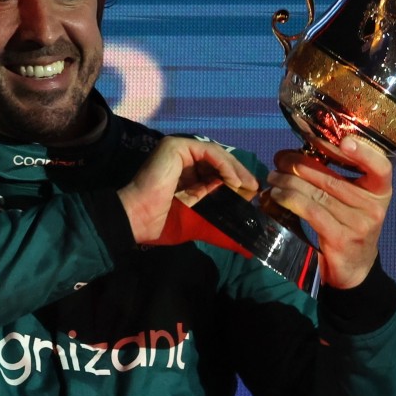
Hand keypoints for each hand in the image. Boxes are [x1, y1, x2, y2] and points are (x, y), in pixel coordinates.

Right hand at [118, 137, 258, 244]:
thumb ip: (220, 224)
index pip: (216, 170)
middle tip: (254, 188)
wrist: (141, 218)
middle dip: (238, 173)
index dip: (235, 179)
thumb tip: (246, 248)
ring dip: (235, 169)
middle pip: (218, 160)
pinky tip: (234, 180)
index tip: (251, 193)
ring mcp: (178, 149)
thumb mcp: (200, 220)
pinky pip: (208, 152)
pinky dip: (224, 164)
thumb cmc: (165, 222)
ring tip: (248, 185)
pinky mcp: (176, 146)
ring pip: (216, 154)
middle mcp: (182, 158)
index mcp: (185, 173)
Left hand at [265, 135, 392, 288]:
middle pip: (333, 178)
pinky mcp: (341, 239)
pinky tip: (277, 196)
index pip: (381, 167)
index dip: (364, 153)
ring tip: (273, 177)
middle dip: (301, 164)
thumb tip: (293, 154)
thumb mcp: (352, 200)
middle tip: (280, 159)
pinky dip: (290, 200)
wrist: (354, 268)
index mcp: (380, 191)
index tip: (344, 141)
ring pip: (317, 194)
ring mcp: (359, 225)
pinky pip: (311, 212)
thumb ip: (334, 176)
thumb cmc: (349, 225)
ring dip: (289, 182)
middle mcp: (374, 207)